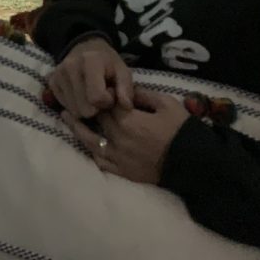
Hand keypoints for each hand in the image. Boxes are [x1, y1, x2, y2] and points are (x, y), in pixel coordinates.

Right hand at [48, 37, 133, 117]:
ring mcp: (58, 75)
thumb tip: (126, 106)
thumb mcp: (123, 71)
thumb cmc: (107, 62)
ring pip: (74, 111)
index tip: (111, 93)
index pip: (96, 98)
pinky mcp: (52, 82)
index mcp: (90, 61)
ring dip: (86, 108)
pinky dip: (76, 106)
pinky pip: (66, 107)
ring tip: (92, 95)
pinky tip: (81, 95)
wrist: (85, 48)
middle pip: (84, 109)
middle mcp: (70, 67)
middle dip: (96, 108)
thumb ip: (126, 88)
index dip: (108, 102)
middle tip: (102, 96)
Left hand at [62, 89, 189, 184]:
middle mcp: (118, 139)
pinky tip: (86, 142)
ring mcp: (118, 158)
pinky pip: (100, 161)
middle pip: (96, 120)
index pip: (106, 104)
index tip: (98, 87)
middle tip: (76, 96)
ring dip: (77, 127)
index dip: (101, 95)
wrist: (194, 163)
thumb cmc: (181, 130)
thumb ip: (142, 94)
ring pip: (90, 141)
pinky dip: (91, 151)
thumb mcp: (166, 103)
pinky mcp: (122, 172)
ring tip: (66, 116)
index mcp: (128, 121)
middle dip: (87, 107)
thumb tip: (125, 89)